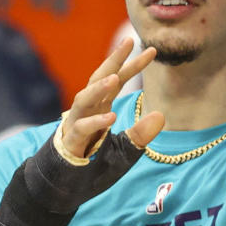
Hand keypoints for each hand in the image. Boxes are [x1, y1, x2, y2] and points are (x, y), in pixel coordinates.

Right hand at [57, 39, 164, 158]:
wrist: (65, 185)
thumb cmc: (93, 164)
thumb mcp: (124, 150)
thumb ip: (140, 134)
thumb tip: (161, 115)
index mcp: (100, 107)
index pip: (117, 80)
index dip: (134, 65)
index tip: (153, 50)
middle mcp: (87, 110)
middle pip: (99, 79)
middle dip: (113, 59)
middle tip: (128, 41)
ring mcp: (76, 123)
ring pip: (85, 99)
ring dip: (99, 88)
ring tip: (116, 77)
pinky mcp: (72, 142)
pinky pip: (82, 128)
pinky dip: (96, 122)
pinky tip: (111, 117)